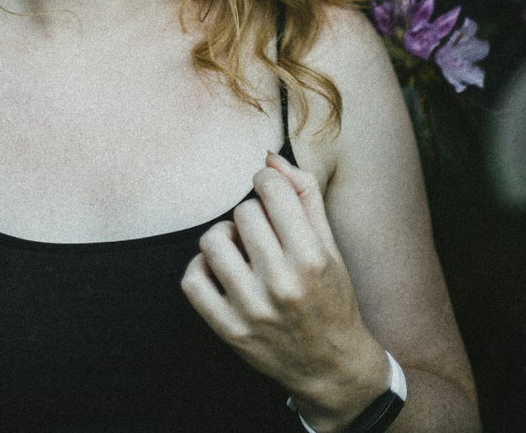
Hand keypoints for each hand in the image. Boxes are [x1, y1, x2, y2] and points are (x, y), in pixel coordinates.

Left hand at [180, 150, 388, 428]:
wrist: (333, 368)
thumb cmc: (332, 297)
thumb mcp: (330, 245)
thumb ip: (304, 193)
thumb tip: (268, 157)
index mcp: (312, 257)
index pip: (270, 188)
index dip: (266, 182)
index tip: (269, 194)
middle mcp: (281, 284)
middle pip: (242, 212)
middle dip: (251, 214)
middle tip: (262, 233)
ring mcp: (252, 310)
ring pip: (212, 240)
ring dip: (224, 237)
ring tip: (240, 249)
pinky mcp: (230, 331)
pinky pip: (192, 280)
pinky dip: (201, 268)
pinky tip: (221, 271)